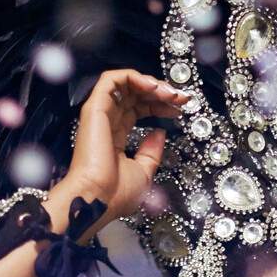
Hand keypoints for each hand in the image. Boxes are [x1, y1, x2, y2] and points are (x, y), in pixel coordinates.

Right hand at [49, 69, 188, 236]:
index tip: (180, 109)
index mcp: (116, 136)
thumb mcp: (144, 172)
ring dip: (151, 83)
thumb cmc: (115, 194)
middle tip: (181, 97)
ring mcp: (100, 114)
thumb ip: (151, 152)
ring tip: (169, 93)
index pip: (139, 109)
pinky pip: (112, 79)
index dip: (160, 105)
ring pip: (125, 83)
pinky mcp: (95, 108)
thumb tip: (160, 133)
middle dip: (161, 91)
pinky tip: (153, 88)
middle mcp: (108, 123)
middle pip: (135, 94)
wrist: (99, 199)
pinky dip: (134, 77)